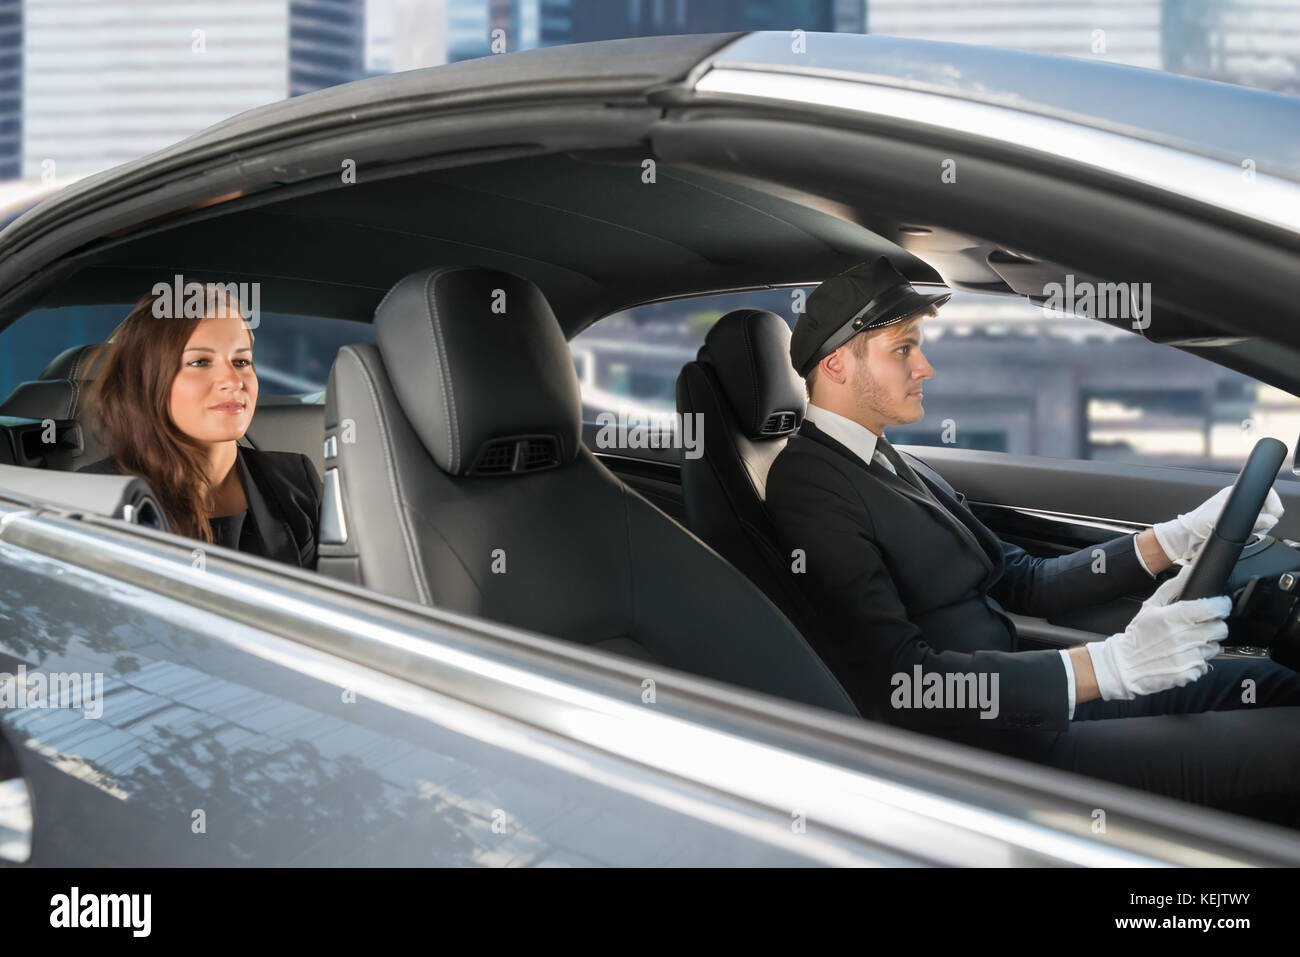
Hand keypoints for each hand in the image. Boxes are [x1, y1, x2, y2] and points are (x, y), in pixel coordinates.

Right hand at [1085, 564, 1229, 700]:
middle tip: (1201, 626)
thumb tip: (1188, 571)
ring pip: (1215, 647)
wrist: (1124, 666)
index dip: (1221, 605)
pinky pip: (1205, 664)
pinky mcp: (1189, 673)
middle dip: (1215, 625)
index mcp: (1175, 617)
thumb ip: (1172, 587)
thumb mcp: (1150, 606)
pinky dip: (1197, 661)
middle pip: (1221, 629)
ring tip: (1188, 643)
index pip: (1214, 608)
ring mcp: (1188, 656)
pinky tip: (1183, 657)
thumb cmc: (1137, 635)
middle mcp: (1184, 637)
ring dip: (1206, 644)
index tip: (1219, 605)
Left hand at [1152, 485, 1282, 565]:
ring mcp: (1238, 514)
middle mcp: (1237, 502)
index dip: (1271, 503)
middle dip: (1267, 515)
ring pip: (1262, 517)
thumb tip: (1270, 520)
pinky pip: (1256, 527)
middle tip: (1262, 524)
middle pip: (1265, 506)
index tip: (1274, 514)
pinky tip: (1249, 533)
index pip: (1262, 493)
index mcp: (1234, 494)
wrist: (1187, 538)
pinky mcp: (1238, 526)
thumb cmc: (1197, 523)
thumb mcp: (1221, 519)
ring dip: (1261, 524)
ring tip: (1253, 529)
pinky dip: (1256, 531)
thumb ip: (1248, 520)